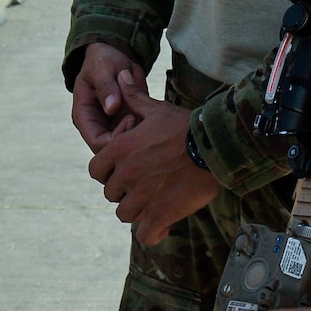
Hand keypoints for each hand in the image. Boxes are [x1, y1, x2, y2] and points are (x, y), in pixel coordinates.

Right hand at [71, 42, 143, 152]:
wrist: (115, 56)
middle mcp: (96, 126)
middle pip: (111, 151)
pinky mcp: (125, 123)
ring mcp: (110, 126)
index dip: (116, 138)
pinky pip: (135, 135)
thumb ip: (106, 87)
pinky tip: (151, 115)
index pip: (97, 142)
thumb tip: (111, 108)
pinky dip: (144, 129)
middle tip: (143, 118)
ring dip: (138, 135)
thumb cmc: (103, 60)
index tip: (132, 117)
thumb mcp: (102, 68)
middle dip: (129, 139)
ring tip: (148, 115)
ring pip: (125, 147)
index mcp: (84, 116)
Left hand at [87, 70, 221, 244]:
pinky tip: (162, 226)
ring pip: (125, 214)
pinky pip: (145, 234)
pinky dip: (152, 232)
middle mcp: (126, 175)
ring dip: (137, 210)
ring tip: (154, 201)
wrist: (214, 147)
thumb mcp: (156, 109)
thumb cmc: (185, 126)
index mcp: (120, 150)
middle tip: (144, 184)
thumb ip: (134, 98)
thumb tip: (122, 76)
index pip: (96, 170)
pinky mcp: (161, 215)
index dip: (108, 171)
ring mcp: (142, 197)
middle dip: (123, 191)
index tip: (124, 169)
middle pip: (111, 193)